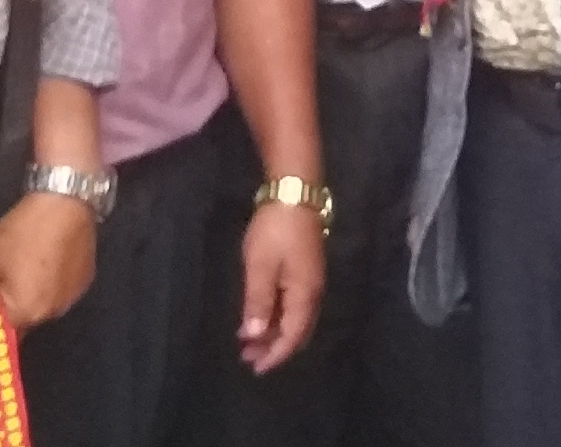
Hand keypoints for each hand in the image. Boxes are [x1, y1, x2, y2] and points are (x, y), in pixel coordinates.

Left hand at [0, 192, 100, 328]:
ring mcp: (72, 298)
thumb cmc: (23, 232)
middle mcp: (52, 314)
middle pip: (23, 318)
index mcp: (26, 313)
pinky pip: (60, 291)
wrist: (66, 202)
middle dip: (9, 304)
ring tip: (26, 266)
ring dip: (32, 294)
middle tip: (1, 278)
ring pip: (43, 304)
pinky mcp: (85, 281)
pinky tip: (46, 260)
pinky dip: (50, 282)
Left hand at [237, 202, 326, 372]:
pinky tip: (260, 315)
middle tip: (247, 357)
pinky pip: (294, 305)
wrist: (295, 193)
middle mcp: (313, 293)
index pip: (292, 336)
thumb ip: (258, 302)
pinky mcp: (306, 271)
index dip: (275, 355)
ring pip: (295, 319)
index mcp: (305, 295)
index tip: (255, 367)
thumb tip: (254, 336)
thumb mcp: (260, 266)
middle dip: (274, 347)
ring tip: (249, 341)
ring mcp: (311, 282)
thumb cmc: (275, 230)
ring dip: (274, 332)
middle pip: (297, 331)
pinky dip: (277, 316)